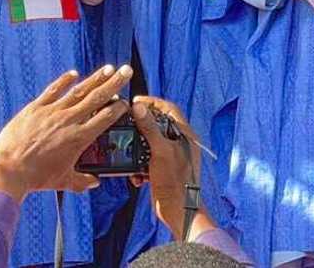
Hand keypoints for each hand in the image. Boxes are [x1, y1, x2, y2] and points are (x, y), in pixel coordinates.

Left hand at [0, 64, 133, 201]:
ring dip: (95, 78)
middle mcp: (69, 121)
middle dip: (114, 83)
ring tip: (109, 68)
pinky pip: (53, 90)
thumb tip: (94, 182)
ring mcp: (52, 112)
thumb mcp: (63, 181)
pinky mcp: (35, 108)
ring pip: (79, 91)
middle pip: (97, 98)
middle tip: (127, 71)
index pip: (106, 118)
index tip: (126, 102)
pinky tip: (74, 73)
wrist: (9, 170)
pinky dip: (64, 81)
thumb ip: (82, 181)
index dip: (119, 108)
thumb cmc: (36, 177)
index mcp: (79, 138)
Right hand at [130, 96, 210, 240]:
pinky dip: (140, 166)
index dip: (153, 102)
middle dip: (142, 126)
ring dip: (138, 149)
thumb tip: (139, 107)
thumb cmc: (175, 181)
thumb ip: (150, 128)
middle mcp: (180, 143)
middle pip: (158, 124)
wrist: (178, 211)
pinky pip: (148, 160)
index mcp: (185, 134)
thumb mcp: (160, 151)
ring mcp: (172, 157)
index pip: (170, 108)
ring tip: (130, 153)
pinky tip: (136, 175)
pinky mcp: (164, 170)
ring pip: (151, 143)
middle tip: (128, 125)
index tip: (136, 102)